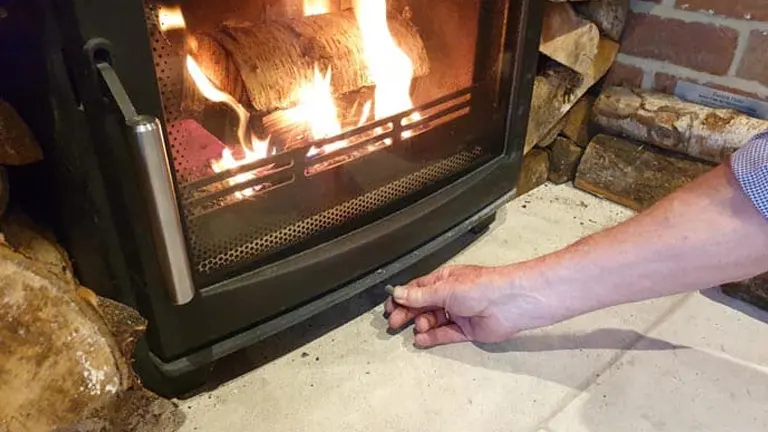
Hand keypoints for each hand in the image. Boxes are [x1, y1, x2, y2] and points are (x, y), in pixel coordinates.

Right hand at [385, 264, 558, 347]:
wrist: (509, 303)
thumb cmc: (479, 287)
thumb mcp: (444, 289)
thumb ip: (420, 296)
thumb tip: (397, 293)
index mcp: (444, 280)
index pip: (417, 289)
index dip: (402, 297)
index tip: (388, 308)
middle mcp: (450, 295)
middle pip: (422, 306)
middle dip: (407, 313)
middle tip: (394, 323)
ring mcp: (458, 313)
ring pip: (433, 320)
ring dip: (422, 324)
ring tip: (418, 328)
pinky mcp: (467, 330)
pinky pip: (446, 334)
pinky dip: (433, 337)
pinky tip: (421, 339)